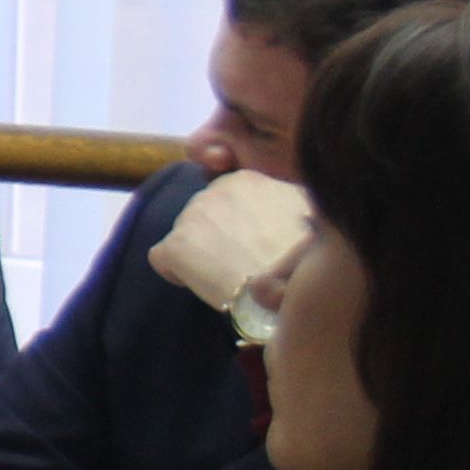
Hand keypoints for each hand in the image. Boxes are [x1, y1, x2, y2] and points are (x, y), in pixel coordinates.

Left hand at [152, 171, 314, 314]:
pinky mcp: (175, 246)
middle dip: (217, 234)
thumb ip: (283, 201)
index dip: (239, 220)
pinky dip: (176, 271)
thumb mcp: (307, 212)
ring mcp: (192, 216)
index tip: (255, 240)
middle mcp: (216, 189)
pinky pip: (162, 258)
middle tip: (241, 260)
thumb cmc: (306, 258)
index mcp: (248, 179)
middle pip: (205, 213)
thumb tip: (278, 212)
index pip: (229, 195)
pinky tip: (201, 285)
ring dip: (199, 252)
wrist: (290, 290)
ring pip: (185, 234)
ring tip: (227, 275)